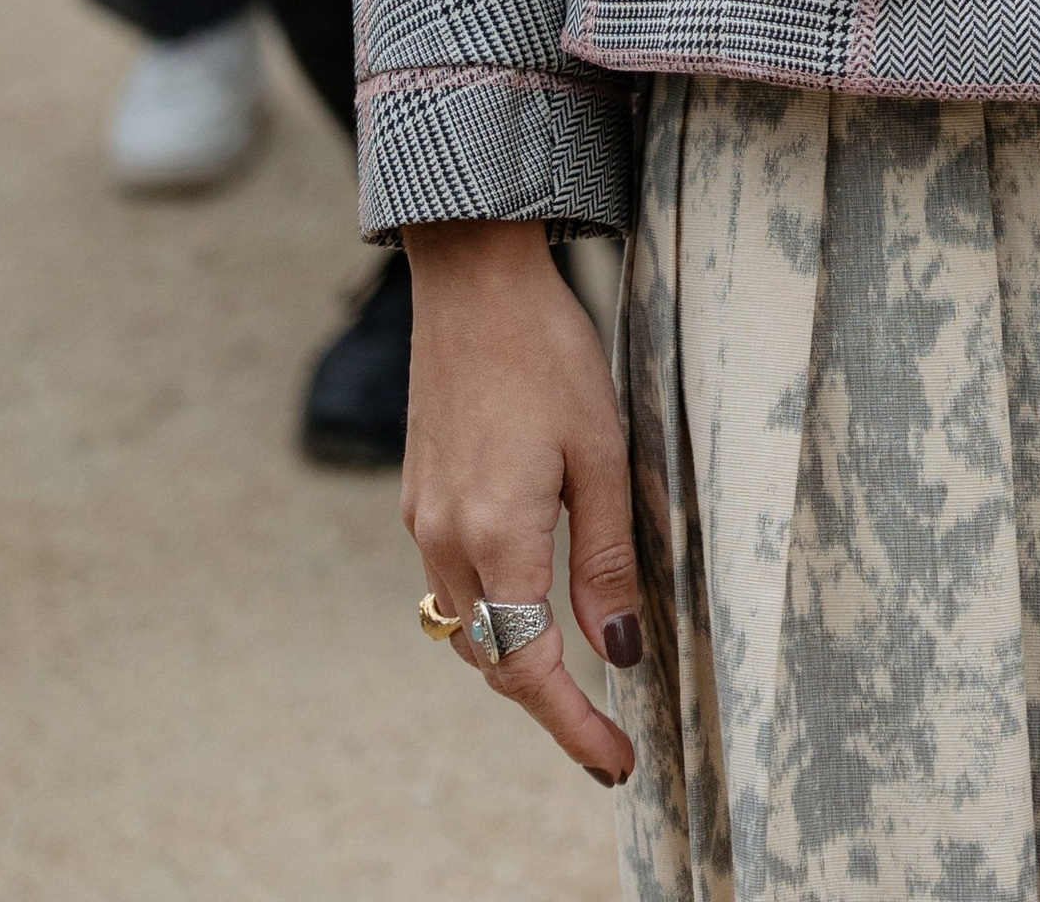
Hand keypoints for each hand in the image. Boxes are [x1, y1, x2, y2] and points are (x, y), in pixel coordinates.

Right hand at [403, 221, 640, 786]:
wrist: (471, 279)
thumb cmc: (547, 350)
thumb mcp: (600, 452)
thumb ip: (606, 559)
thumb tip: (620, 651)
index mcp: (495, 536)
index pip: (528, 668)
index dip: (572, 724)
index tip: (615, 760)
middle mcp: (446, 539)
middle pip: (493, 658)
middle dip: (547, 698)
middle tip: (608, 723)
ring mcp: (424, 518)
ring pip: (467, 625)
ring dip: (517, 654)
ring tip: (578, 668)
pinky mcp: (419, 494)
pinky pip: (452, 581)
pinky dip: (492, 608)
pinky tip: (532, 592)